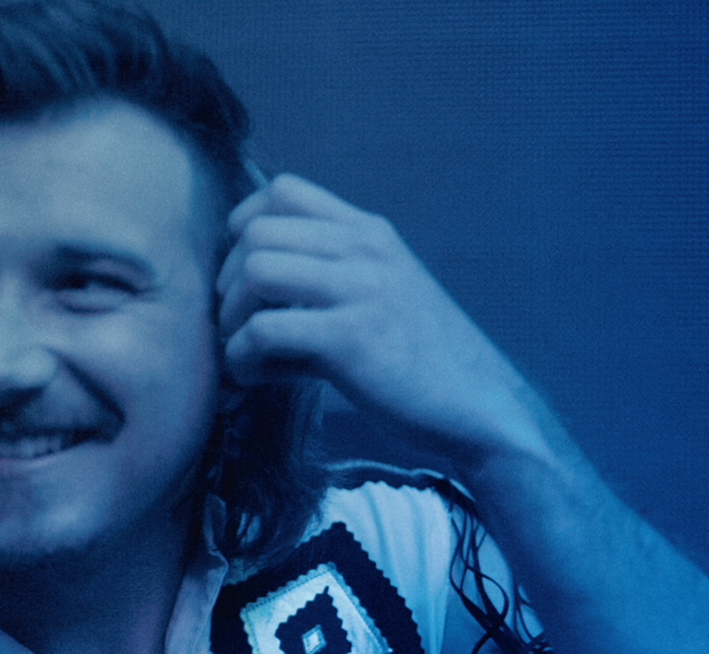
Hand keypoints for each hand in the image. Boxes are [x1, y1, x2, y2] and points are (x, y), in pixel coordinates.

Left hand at [218, 174, 553, 468]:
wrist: (481, 408)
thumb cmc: (420, 361)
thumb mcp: (378, 296)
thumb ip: (322, 279)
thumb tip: (241, 294)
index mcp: (369, 233)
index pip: (282, 190)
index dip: (244, 230)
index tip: (246, 280)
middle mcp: (365, 249)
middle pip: (255, 231)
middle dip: (227, 282)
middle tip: (237, 326)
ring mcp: (361, 289)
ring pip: (255, 270)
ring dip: (230, 318)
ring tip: (244, 354)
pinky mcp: (351, 337)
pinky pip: (264, 330)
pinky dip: (242, 358)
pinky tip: (253, 379)